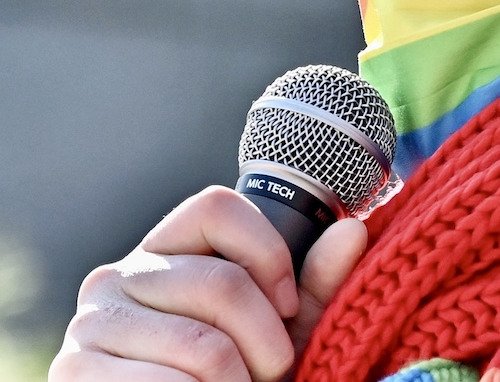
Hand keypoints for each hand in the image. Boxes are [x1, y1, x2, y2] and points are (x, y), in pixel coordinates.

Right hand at [50, 187, 366, 381]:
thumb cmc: (234, 378)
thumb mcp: (280, 331)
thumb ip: (313, 285)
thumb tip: (352, 229)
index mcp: (166, 253)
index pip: (217, 207)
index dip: (267, 252)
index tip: (287, 304)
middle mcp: (118, 276)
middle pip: (221, 283)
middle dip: (266, 341)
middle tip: (271, 372)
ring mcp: (91, 324)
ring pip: (200, 343)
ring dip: (237, 381)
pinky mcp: (75, 373)